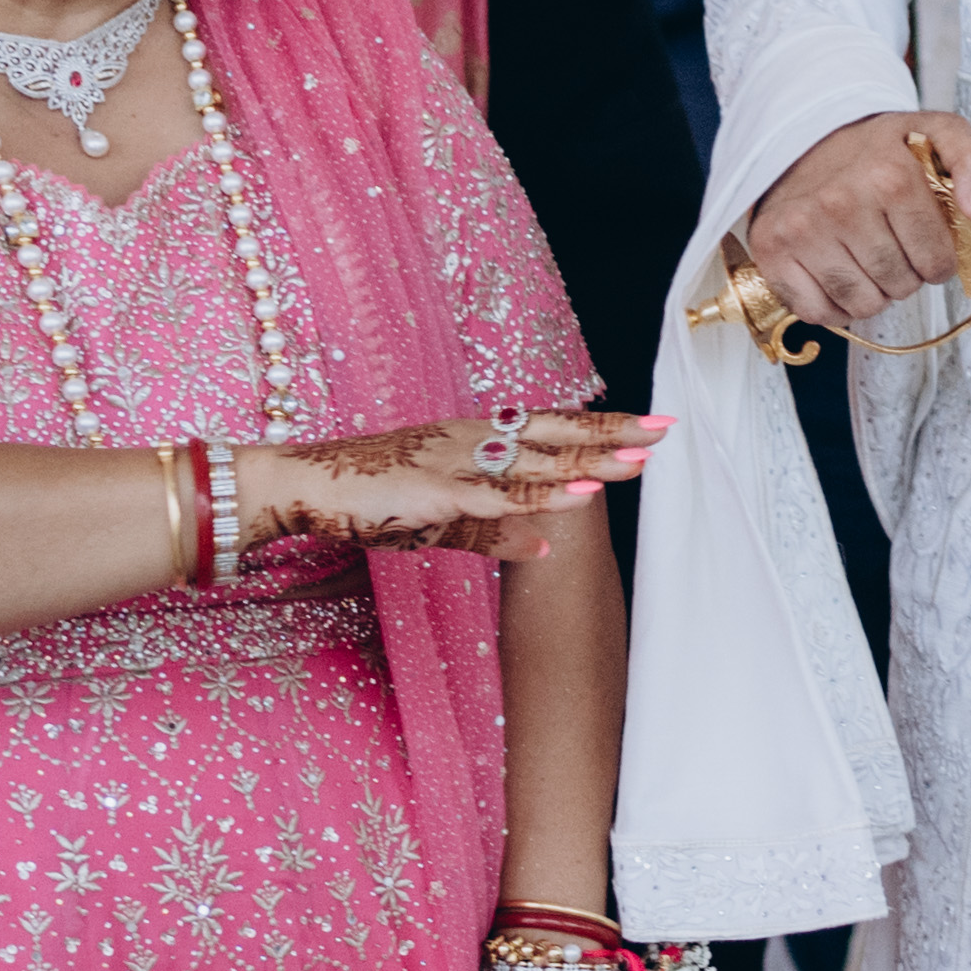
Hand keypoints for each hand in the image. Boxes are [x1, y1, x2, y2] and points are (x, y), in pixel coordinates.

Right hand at [249, 410, 667, 561]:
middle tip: (666, 430)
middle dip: (611, 435)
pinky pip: (496, 496)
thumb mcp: (443, 518)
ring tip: (636, 462)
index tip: (649, 427)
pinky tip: (574, 499)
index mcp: (476, 441)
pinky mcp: (435, 491)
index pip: (551, 430)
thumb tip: (545, 543)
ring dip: (587, 463)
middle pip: (554, 435)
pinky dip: (538, 497)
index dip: (600, 430)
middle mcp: (473, 441)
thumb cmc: (371, 498)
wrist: (304, 485)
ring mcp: (455, 462)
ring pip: (534, 463)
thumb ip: (494, 530)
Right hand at [742, 111, 970, 329]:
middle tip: (895, 250)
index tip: (928, 247)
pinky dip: (835, 306)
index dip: (940, 262)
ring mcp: (801, 229)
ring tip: (869, 261)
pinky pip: (817, 312)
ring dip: (874, 293)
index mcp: (889, 177)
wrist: (804, 139)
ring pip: (862, 304)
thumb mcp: (937, 134)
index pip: (936, 260)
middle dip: (907, 277)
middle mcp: (841, 204)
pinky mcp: (771, 251)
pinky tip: (840, 275)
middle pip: (899, 286)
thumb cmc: (875, 148)